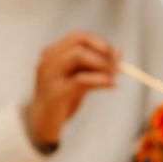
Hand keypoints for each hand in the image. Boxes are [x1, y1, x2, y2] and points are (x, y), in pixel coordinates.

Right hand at [26, 32, 118, 146]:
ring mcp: (50, 76)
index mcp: (52, 55)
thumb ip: (94, 65)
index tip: (115, 54)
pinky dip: (100, 80)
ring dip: (102, 63)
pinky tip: (112, 84)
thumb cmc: (62, 100)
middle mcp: (48, 61)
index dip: (99, 43)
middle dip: (102, 52)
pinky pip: (81, 80)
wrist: (43, 124)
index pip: (78, 37)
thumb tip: (119, 52)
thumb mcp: (79, 79)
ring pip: (78, 56)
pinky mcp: (57, 93)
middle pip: (78, 44)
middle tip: (118, 65)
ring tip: (115, 75)